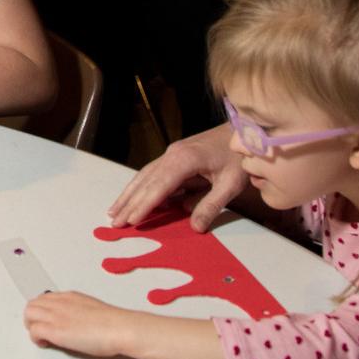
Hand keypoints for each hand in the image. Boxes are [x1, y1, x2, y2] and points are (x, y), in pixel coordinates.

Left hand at [24, 291, 138, 358]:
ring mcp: (56, 316)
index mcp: (70, 297)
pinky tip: (46, 344)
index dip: (44, 311)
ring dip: (31, 326)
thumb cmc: (113, 323)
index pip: (45, 299)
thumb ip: (79, 312)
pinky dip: (36, 338)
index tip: (48, 320)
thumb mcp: (92, 310)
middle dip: (33, 318)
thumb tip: (76, 321)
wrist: (119, 328)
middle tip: (41, 330)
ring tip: (43, 338)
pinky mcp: (55, 331)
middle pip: (33, 304)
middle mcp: (60, 303)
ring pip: (29, 314)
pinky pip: (34, 331)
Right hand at [108, 123, 243, 228]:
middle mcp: (172, 154)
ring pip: (144, 175)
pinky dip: (139, 186)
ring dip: (129, 194)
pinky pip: (152, 173)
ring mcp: (172, 153)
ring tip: (113, 211)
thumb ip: (211, 205)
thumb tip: (195, 227)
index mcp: (185, 160)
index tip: (131, 221)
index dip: (144, 205)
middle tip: (115, 222)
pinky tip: (132, 196)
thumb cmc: (239, 156)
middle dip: (129, 202)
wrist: (245, 130)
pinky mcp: (175, 155)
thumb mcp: (231, 184)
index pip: (159, 187)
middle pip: (146, 181)